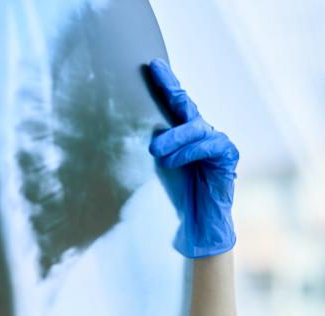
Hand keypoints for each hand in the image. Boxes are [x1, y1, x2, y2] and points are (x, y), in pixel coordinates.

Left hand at [148, 58, 238, 258]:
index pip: (174, 106)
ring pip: (195, 127)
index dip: (166, 84)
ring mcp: (215, 144)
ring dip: (173, 137)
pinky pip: (210, 145)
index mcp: (182, 136)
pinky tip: (173, 160)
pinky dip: (190, 150)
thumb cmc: (172, 201)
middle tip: (154, 70)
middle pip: (186, 106)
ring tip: (156, 151)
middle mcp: (200, 135)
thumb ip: (141, 156)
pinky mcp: (227, 158)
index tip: (152, 65)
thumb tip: (109, 141)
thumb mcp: (150, 173)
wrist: (197, 229)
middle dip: (170, 86)